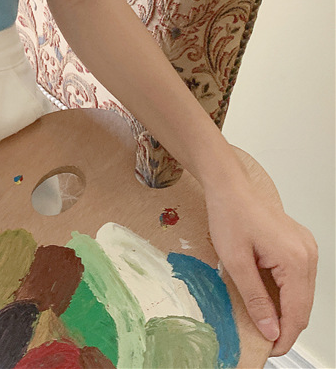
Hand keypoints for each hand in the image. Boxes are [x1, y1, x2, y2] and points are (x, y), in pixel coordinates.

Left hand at [205, 181, 317, 355]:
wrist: (229, 186)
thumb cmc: (229, 214)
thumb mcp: (235, 261)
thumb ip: (255, 298)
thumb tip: (270, 329)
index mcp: (295, 259)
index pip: (297, 312)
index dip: (284, 336)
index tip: (268, 350)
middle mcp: (307, 253)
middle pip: (303, 305)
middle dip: (285, 325)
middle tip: (263, 339)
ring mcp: (306, 247)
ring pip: (302, 293)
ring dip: (285, 309)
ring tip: (262, 321)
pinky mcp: (299, 244)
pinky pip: (298, 278)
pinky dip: (285, 292)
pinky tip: (267, 297)